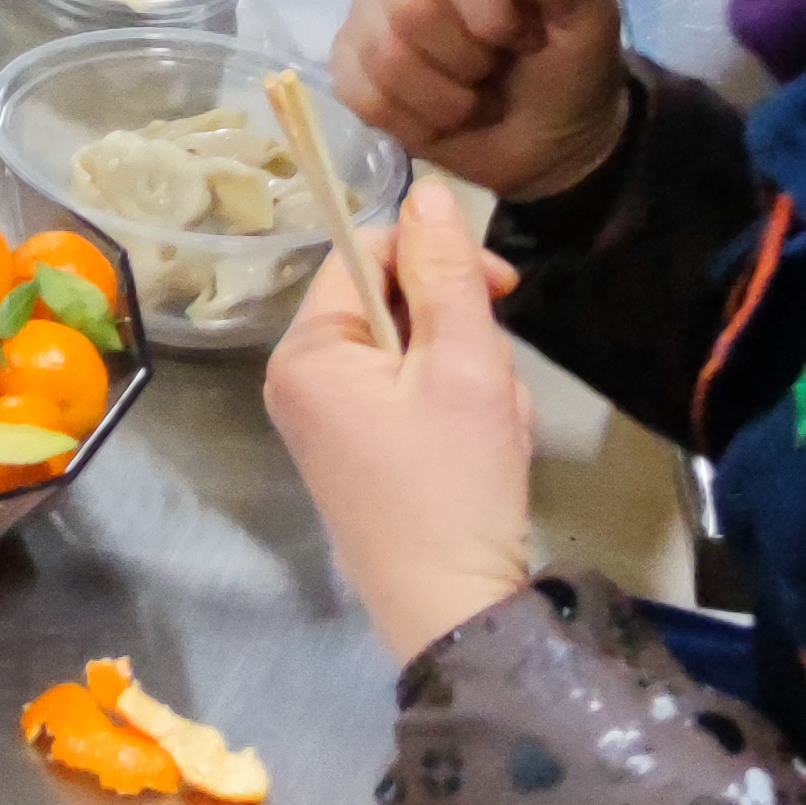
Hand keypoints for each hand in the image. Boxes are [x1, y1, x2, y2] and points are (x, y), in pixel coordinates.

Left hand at [260, 181, 540, 660]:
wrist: (454, 613)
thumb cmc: (454, 486)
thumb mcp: (462, 365)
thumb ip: (447, 272)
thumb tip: (426, 191)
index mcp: (306, 351)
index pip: (366, 252)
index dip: (437, 256)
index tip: (503, 285)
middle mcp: (301, 380)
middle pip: (394, 304)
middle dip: (461, 334)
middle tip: (495, 385)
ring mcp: (329, 422)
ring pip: (416, 353)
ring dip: (470, 377)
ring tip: (496, 428)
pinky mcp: (361, 455)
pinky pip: (415, 399)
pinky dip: (460, 412)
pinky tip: (488, 451)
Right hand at [337, 0, 633, 199]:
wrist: (551, 140)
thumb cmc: (569, 66)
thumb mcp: (587, 17)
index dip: (487, 12)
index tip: (523, 38)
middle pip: (408, 9)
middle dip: (467, 61)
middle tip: (495, 71)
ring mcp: (371, 11)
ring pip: (383, 56)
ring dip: (444, 99)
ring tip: (473, 98)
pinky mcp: (350, 63)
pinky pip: (362, 94)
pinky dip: (412, 121)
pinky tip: (440, 117)